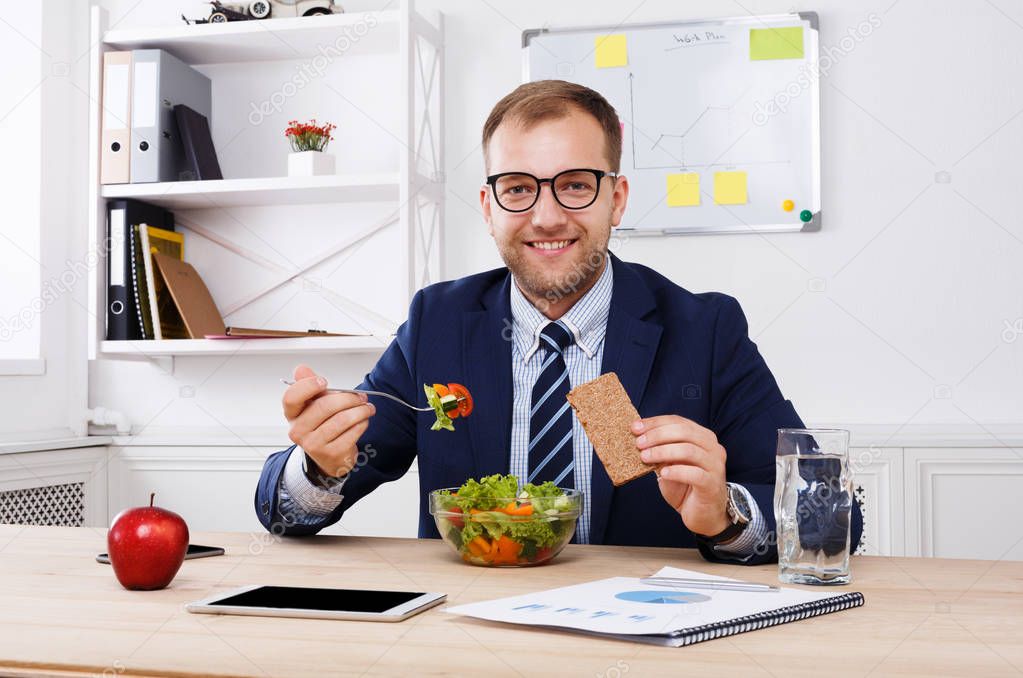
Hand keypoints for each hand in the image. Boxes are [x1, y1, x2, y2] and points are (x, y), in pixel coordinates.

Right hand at [283, 364, 374, 478]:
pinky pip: (352, 433)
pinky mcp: (331, 454)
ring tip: (367, 408)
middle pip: (324, 406)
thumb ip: (310, 386)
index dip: (308, 386)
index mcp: (292, 415)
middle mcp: (298, 431)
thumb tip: (301, 369)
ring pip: (342, 419)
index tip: (324, 381)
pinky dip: (362, 424)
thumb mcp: (314, 404)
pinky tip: (363, 421)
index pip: (291, 398)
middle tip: (361, 396)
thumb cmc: (323, 425)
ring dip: (360, 410)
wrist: (330, 456)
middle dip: (348, 398)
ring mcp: (314, 444)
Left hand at [632, 415, 729, 537]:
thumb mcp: (670, 464)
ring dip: (663, 452)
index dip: (655, 423)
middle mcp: (713, 447)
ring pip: (688, 450)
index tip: (635, 427)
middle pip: (684, 432)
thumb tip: (638, 437)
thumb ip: (661, 450)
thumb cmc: (685, 486)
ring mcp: (715, 465)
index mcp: (703, 437)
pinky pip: (694, 474)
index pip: (678, 421)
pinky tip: (663, 473)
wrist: (704, 514)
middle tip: (639, 443)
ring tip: (645, 457)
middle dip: (657, 435)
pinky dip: (676, 471)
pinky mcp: (712, 484)